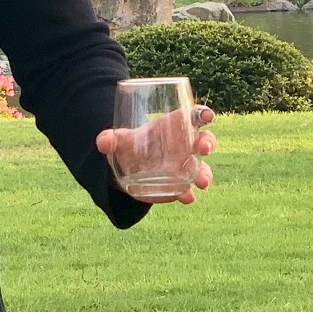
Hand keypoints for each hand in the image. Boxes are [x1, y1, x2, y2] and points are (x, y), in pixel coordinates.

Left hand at [96, 105, 215, 204]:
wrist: (126, 169)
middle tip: (204, 148)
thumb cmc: (129, 145)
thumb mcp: (118, 140)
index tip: (206, 115)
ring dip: (205, 174)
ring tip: (202, 182)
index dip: (202, 113)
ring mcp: (184, 166)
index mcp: (174, 126)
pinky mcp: (179, 185)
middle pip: (204, 140)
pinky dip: (189, 193)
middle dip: (208, 143)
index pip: (194, 116)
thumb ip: (109, 139)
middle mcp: (184, 145)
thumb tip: (104, 141)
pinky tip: (187, 197)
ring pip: (202, 168)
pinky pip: (188, 189)